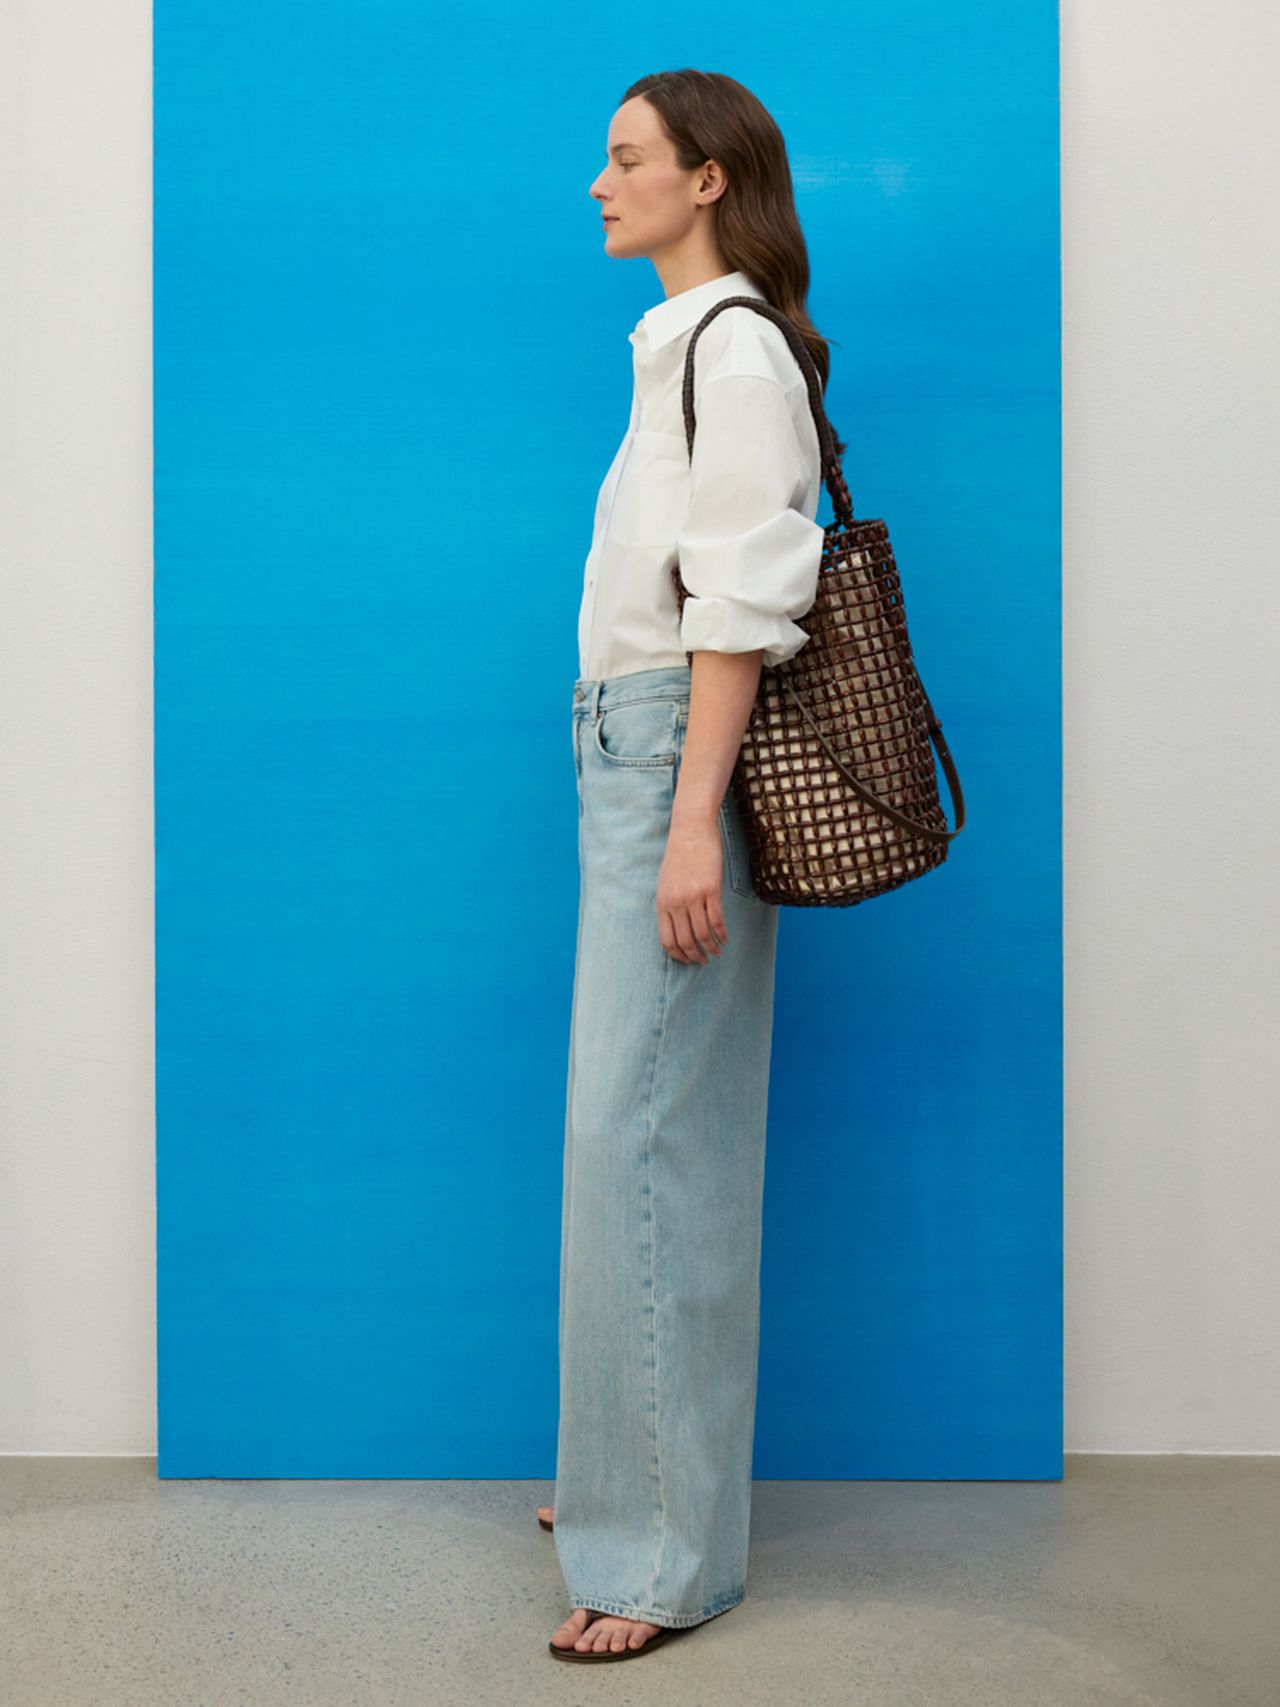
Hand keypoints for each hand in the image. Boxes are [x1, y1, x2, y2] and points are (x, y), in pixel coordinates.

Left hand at [656, 815, 727, 963]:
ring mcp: (693, 897)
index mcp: (662, 903)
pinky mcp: (711, 890)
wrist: (691, 829)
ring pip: (702, 934)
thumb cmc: (680, 854)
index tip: (688, 960)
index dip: (678, 955)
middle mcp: (675, 903)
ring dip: (711, 948)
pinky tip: (725, 939)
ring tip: (717, 952)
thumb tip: (676, 924)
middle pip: (685, 941)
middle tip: (704, 961)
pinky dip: (722, 934)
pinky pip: (717, 920)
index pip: (667, 940)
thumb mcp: (666, 881)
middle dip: (696, 956)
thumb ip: (669, 903)